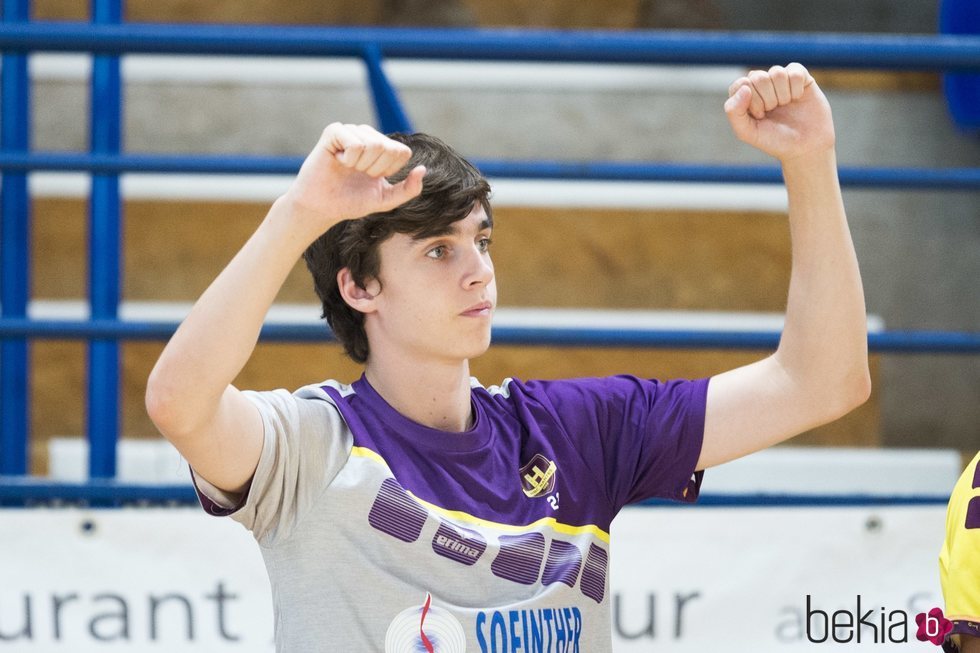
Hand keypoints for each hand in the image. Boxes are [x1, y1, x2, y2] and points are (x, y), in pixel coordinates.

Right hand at [282, 122, 425, 232]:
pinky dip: (348, 159)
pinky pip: (355, 143)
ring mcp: (351, 131)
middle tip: (358, 174)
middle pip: (388, 147)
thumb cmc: (351, 201)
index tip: (373, 178)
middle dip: (374, 169)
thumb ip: (409, 189)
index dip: (389, 171)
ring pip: (372, 144)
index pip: (402, 152)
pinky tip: (338, 161)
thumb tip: (422, 169)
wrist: (322, 207)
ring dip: (361, 165)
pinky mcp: (334, 131)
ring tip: (348, 168)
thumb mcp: (386, 200)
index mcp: (383, 148)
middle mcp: (368, 136)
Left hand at [724, 63, 835, 162]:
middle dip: (768, 100)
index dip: (752, 102)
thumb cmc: (775, 139)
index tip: (760, 116)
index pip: (741, 84)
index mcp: (744, 95)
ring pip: (777, 73)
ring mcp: (779, 79)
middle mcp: (760, 84)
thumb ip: (734, 112)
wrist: (807, 145)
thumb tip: (744, 87)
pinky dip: (796, 88)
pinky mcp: (799, 75)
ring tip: (786, 105)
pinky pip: (794, 71)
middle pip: (759, 77)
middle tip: (775, 111)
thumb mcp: (748, 132)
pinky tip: (797, 98)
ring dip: (783, 95)